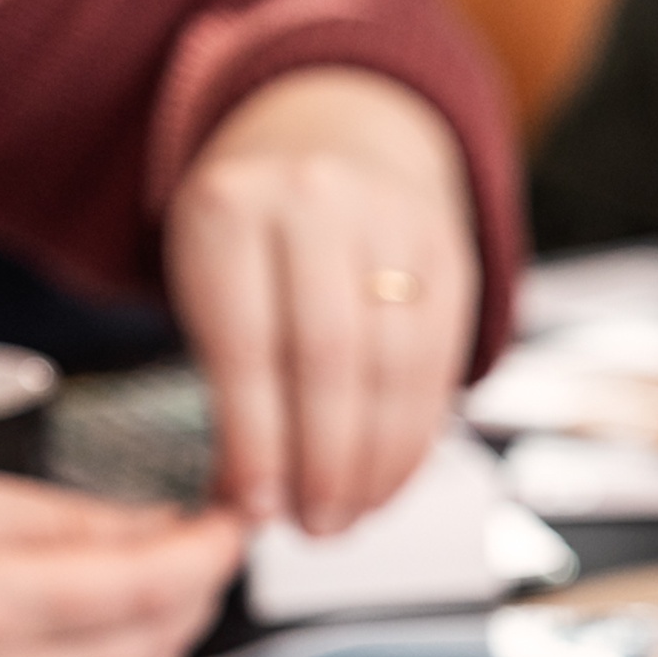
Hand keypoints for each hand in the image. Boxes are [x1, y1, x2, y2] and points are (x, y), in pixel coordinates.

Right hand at [0, 468, 243, 656]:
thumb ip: (65, 519)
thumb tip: (169, 527)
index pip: (152, 582)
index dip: (211, 549)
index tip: (237, 516)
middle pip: (159, 638)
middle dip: (198, 586)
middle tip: (204, 537)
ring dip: (168, 633)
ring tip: (153, 578)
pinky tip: (108, 636)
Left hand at [169, 65, 476, 536]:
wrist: (334, 127)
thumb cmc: (254, 230)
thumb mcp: (206, 275)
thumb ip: (223, 381)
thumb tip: (245, 505)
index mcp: (229, 208)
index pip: (247, 349)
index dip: (256, 445)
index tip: (257, 512)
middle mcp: (315, 201)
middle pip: (330, 362)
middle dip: (324, 464)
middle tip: (314, 529)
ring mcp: (393, 220)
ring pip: (394, 368)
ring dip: (376, 463)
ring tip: (350, 516)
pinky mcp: (451, 251)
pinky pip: (441, 362)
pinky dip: (418, 436)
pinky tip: (391, 479)